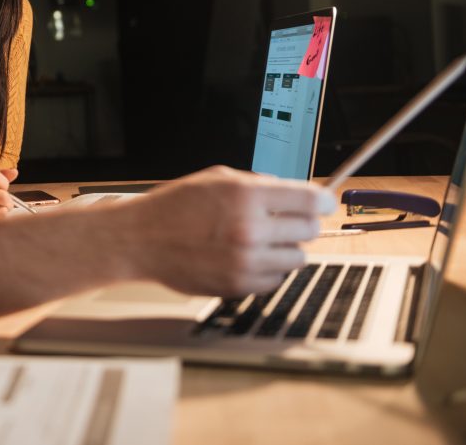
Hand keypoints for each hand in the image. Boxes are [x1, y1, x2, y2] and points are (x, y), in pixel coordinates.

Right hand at [114, 166, 334, 296]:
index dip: (324, 201)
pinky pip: (276, 279)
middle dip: (302, 223)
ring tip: (262, 241)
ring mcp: (246, 260)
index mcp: (245, 196)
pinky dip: (268, 269)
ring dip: (285, 248)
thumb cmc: (174, 207)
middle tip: (288, 221)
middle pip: (309, 230)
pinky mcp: (239, 285)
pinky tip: (247, 258)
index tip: (325, 203)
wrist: (140, 240)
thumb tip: (293, 193)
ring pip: (297, 258)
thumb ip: (257, 185)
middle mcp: (249, 228)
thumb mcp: (216, 180)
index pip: (310, 200)